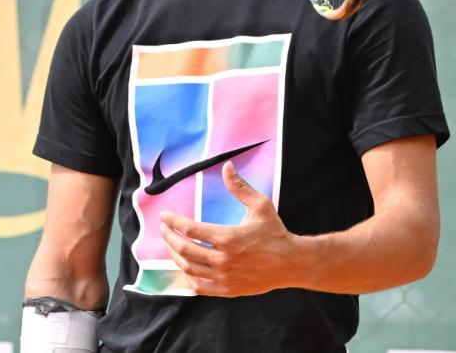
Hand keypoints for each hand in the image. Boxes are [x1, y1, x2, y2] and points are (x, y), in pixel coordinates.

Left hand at [159, 161, 305, 296]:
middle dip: (168, 237)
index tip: (164, 216)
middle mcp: (223, 259)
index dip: (173, 221)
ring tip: (171, 245)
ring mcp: (224, 276)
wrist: (291, 263)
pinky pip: (199, 286)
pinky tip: (185, 267)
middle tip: (163, 229)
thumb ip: (240, 187)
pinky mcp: (227, 289)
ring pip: (188, 268)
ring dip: (175, 256)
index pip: (189, 229)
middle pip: (184, 249)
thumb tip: (227, 166)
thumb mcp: (260, 206)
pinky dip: (188, 277)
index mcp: (227, 237)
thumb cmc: (275, 233)